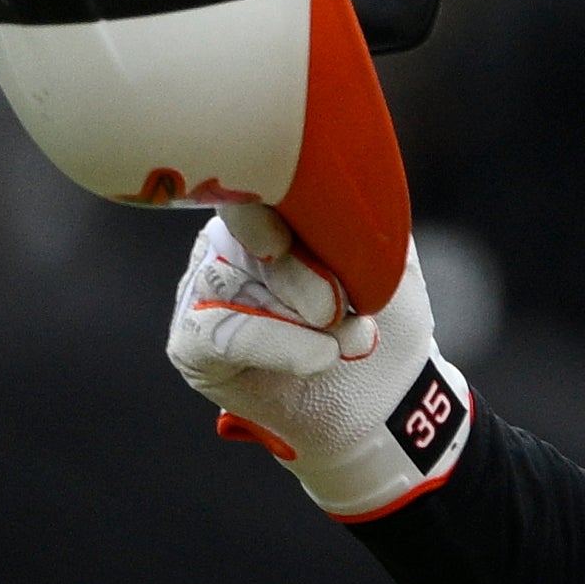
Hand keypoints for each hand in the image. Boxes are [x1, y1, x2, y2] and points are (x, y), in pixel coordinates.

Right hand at [165, 204, 473, 519]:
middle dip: (302, 274)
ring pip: (229, 280)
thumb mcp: (394, 261)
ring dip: (299, 318)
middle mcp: (229, 240)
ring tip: (348, 342)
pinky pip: (214, 332)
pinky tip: (318, 358)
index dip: (276, 202)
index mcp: (274, 207)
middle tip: (345, 311)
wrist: (387, 401)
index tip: (300, 238)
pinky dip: (275, 344)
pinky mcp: (191, 341)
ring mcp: (205, 287)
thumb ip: (368, 217)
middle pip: (243, 231)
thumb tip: (346, 187)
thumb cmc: (386, 323)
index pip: (260, 182)